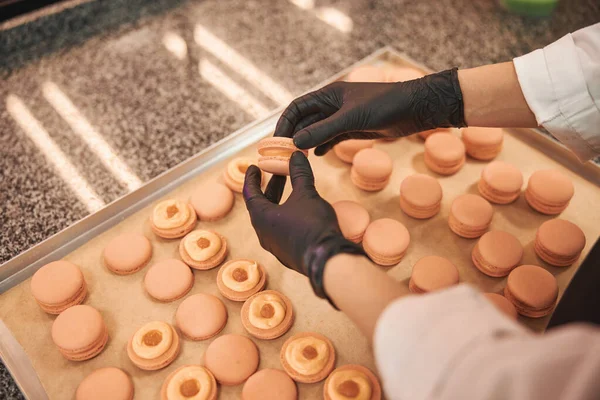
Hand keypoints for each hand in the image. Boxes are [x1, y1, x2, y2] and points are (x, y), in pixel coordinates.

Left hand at [243, 152, 362, 302]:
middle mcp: (264, 234)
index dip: (251, 178)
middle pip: (261, 206)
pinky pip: (281, 230)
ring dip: (279, 202)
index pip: (250, 194)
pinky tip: (300, 211)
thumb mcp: (306, 195)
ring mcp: (276, 246)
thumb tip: (295, 155)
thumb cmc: (312, 225)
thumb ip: (299, 174)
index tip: (253, 168)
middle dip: (270, 188)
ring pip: (272, 219)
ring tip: (291, 189)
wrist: (327, 260)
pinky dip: (286, 216)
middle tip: (277, 173)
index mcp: (262, 218)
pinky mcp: (288, 254)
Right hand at [274, 68, 465, 154]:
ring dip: (307, 143)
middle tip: (284, 155)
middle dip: (294, 136)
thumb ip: (323, 130)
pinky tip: (318, 156)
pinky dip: (323, 146)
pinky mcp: (354, 128)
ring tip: (297, 158)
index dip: (285, 122)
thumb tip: (296, 142)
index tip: (277, 141)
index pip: (297, 107)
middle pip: (305, 120)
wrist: (414, 108)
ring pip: (317, 131)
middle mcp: (332, 105)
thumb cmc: (384, 105)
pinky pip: (331, 137)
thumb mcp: (350, 118)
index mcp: (328, 94)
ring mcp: (343, 117)